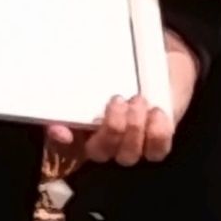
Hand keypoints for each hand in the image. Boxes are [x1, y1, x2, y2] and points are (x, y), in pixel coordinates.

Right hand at [47, 31, 199, 167]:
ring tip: (139, 101)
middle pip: (99, 152)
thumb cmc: (126, 69)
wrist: (160, 65)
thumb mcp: (106, 65)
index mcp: (81, 124)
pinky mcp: (156, 145)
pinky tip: (156, 113)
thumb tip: (64, 84)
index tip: (64, 132)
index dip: (59, 141)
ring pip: (127, 155)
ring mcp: (130, 147)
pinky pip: (156, 152)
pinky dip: (157, 134)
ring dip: (133, 129)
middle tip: (118, 101)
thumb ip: (81, 75)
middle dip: (111, 129)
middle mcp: (103, 141)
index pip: (61, 141)